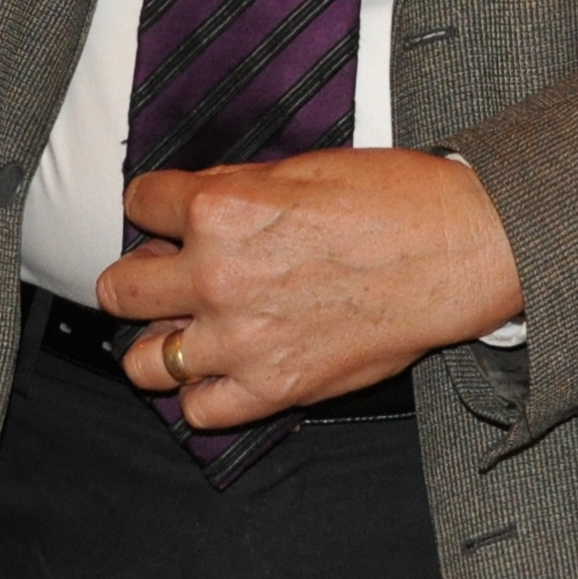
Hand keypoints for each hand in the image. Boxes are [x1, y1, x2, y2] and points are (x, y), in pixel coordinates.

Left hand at [96, 148, 522, 429]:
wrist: (456, 251)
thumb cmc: (391, 199)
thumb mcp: (298, 168)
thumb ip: (233, 190)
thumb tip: (192, 207)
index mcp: (220, 207)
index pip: (140, 202)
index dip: (154, 205)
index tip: (167, 213)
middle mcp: (217, 275)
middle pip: (121, 288)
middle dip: (137, 275)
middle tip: (161, 272)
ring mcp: (241, 340)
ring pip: (145, 361)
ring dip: (158, 340)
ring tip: (182, 327)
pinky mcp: (274, 387)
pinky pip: (199, 410)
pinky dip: (203, 392)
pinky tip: (223, 367)